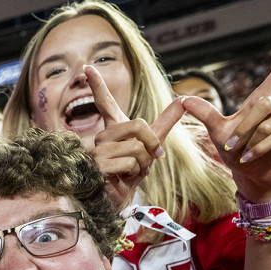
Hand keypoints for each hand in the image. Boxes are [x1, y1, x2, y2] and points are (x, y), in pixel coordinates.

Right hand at [86, 65, 185, 209]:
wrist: (113, 201)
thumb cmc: (127, 175)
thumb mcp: (150, 147)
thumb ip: (164, 123)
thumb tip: (183, 99)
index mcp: (112, 130)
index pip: (105, 103)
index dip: (97, 85)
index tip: (86, 67)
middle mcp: (101, 136)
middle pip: (139, 125)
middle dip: (152, 145)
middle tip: (147, 160)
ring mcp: (97, 150)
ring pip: (137, 147)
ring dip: (143, 164)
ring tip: (130, 173)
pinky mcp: (97, 165)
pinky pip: (130, 162)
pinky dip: (134, 174)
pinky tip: (121, 180)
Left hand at [183, 68, 270, 202]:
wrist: (254, 172)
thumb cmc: (237, 149)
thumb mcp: (219, 131)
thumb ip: (205, 113)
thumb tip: (183, 99)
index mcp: (260, 99)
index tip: (257, 95)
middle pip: (265, 104)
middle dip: (245, 128)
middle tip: (230, 146)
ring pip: (270, 125)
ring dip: (251, 142)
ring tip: (239, 156)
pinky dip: (259, 149)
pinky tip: (246, 159)